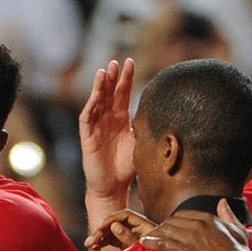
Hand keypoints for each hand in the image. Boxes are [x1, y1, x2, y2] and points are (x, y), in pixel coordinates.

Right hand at [78, 58, 136, 214]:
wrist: (113, 188)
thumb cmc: (127, 168)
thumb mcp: (141, 144)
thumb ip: (146, 128)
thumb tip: (164, 114)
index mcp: (121, 119)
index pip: (122, 93)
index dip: (126, 78)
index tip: (130, 62)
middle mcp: (107, 119)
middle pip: (109, 93)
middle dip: (112, 77)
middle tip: (116, 62)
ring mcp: (96, 127)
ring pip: (96, 101)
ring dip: (99, 87)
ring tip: (103, 71)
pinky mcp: (88, 138)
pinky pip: (87, 118)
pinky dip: (90, 105)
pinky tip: (95, 95)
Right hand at [83, 207, 154, 250]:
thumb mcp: (141, 250)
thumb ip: (128, 237)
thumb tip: (114, 225)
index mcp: (145, 225)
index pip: (125, 215)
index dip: (111, 219)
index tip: (99, 228)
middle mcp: (137, 228)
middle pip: (116, 223)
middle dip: (102, 231)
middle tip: (90, 241)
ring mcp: (132, 235)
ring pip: (112, 231)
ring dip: (100, 237)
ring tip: (89, 246)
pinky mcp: (127, 243)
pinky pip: (113, 240)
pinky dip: (104, 243)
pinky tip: (95, 249)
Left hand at [139, 202, 251, 250]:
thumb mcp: (237, 228)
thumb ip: (228, 215)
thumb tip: (223, 202)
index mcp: (208, 218)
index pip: (183, 214)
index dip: (173, 221)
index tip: (168, 228)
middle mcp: (198, 225)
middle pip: (171, 221)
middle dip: (162, 228)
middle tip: (155, 234)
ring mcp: (191, 238)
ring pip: (166, 231)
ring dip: (155, 235)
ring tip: (146, 239)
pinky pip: (164, 243)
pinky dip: (152, 243)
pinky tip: (144, 244)